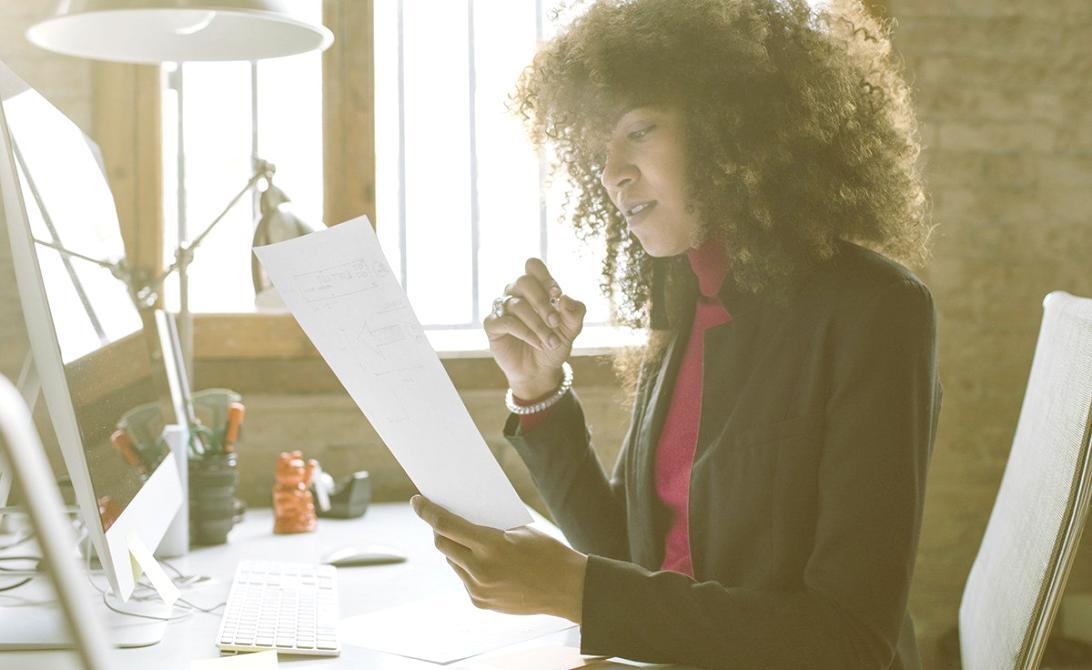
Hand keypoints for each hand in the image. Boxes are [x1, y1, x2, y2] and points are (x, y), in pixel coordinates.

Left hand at [411, 495, 586, 622]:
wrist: (568, 589)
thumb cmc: (547, 553)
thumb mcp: (518, 531)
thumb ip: (487, 528)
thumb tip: (462, 520)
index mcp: (490, 545)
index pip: (446, 524)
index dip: (427, 511)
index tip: (417, 501)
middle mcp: (480, 569)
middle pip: (443, 545)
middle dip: (439, 531)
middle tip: (442, 520)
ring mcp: (479, 589)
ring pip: (452, 562)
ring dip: (456, 550)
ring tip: (469, 542)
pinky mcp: (481, 602)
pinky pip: (465, 579)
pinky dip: (468, 568)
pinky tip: (484, 563)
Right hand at [484, 258, 585, 399]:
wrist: (542, 371)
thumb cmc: (555, 343)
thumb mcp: (571, 329)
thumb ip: (575, 312)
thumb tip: (565, 298)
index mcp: (535, 287)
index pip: (533, 266)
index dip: (545, 277)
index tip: (557, 295)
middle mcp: (516, 293)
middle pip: (524, 282)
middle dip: (542, 302)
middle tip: (555, 323)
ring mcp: (502, 308)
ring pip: (517, 305)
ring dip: (537, 324)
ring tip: (551, 342)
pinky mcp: (492, 325)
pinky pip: (506, 322)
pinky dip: (525, 333)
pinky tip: (538, 343)